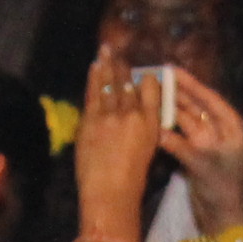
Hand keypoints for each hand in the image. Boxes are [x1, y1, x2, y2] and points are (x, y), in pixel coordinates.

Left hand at [73, 47, 165, 240]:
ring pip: (109, 84)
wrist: (111, 192)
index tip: (143, 71)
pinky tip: (94, 67)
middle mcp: (133, 114)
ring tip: (105, 50)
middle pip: (128, 83)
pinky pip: (93, 93)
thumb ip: (145, 129)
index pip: (151, 91)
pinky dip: (93, 79)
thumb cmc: (133, 180)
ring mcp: (110, 115)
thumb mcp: (149, 151)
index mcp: (151, 124)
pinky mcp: (91, 120)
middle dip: (122, 65)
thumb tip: (137, 114)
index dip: (146, 78)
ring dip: (107, 65)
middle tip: (117, 50)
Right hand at [154, 67, 242, 231]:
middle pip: (198, 107)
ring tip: (152, 92)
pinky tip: (154, 116)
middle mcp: (222, 132)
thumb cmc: (222, 191)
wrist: (222, 220)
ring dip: (172, 107)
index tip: (172, 70)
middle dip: (179, 93)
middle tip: (157, 77)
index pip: (211, 99)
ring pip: (188, 120)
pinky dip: (169, 126)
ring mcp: (209, 144)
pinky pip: (182, 135)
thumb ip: (180, 146)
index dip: (192, 84)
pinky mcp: (197, 155)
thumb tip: (157, 130)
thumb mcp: (202, 166)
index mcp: (232, 129)